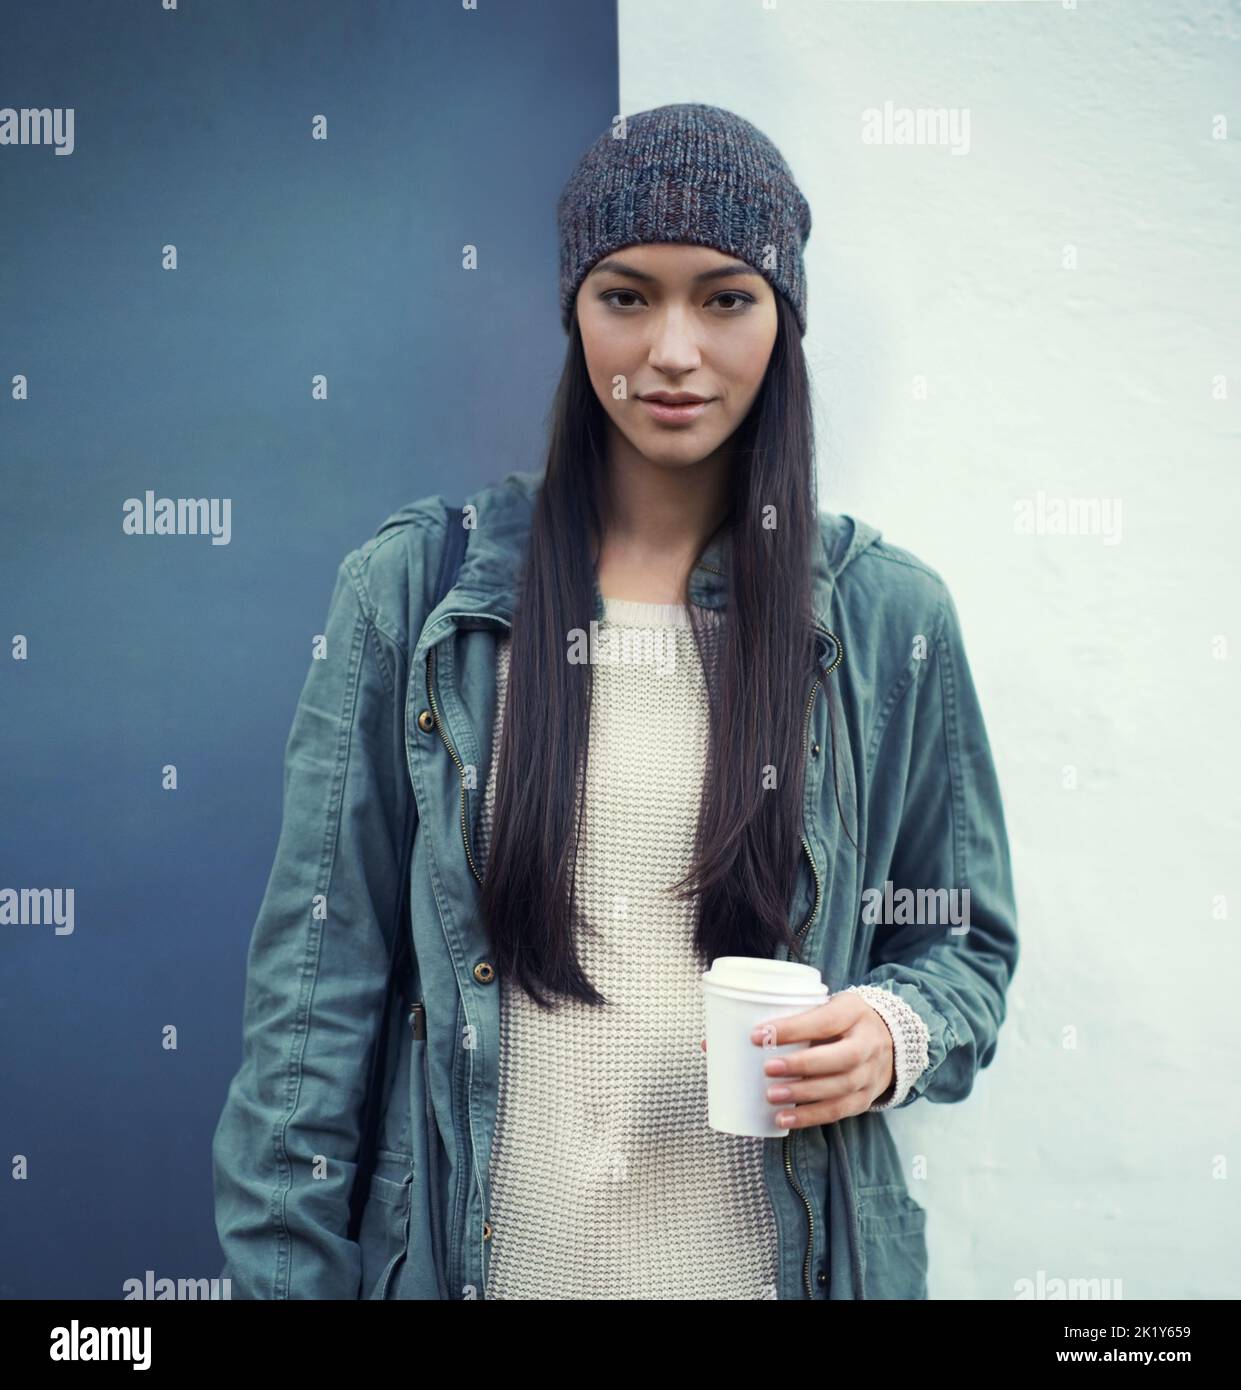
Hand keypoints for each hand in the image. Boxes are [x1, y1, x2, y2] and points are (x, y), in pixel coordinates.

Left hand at [702, 992, 894, 1127]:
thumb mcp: (822, 1007)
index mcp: (852, 1012)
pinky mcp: (866, 1097)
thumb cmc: (839, 1021)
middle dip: (802, 1065)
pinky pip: (840, 1111)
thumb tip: (710, 1042)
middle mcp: (867, 1043)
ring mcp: (871, 1073)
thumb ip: (780, 1021)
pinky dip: (811, 1117)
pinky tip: (785, 1120)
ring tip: (771, 1098)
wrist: (890, 1039)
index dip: (792, 1028)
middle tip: (767, 1070)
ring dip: (804, 1095)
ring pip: (841, 1088)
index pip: (824, 1020)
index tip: (757, 1034)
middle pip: (840, 1058)